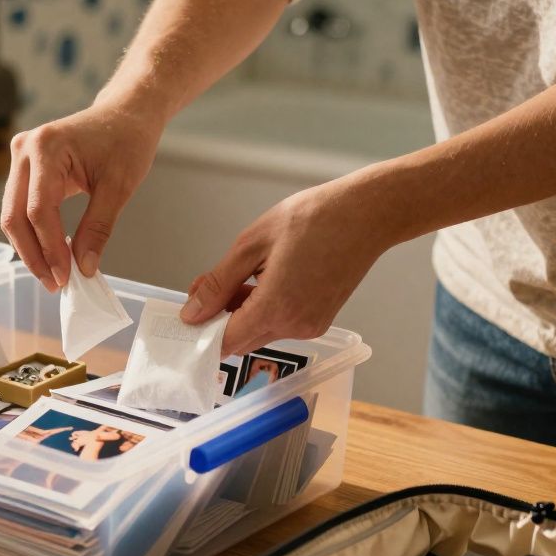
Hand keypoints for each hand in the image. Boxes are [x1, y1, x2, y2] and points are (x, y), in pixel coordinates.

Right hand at [1, 100, 164, 290]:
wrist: (125, 114)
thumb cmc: (126, 141)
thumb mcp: (119, 186)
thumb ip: (98, 228)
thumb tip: (84, 268)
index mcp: (46, 147)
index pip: (38, 210)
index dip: (50, 249)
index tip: (66, 277)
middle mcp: (25, 149)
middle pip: (15, 216)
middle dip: (33, 255)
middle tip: (54, 284)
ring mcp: (20, 157)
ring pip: (13, 215)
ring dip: (30, 248)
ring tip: (53, 274)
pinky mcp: (24, 167)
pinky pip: (20, 207)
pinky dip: (34, 234)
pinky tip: (50, 254)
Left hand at [180, 178, 399, 355]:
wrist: (367, 213)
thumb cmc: (313, 218)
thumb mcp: (252, 245)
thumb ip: (219, 284)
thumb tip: (192, 313)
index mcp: (276, 308)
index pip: (225, 341)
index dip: (201, 330)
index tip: (188, 314)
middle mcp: (296, 327)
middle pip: (241, 338)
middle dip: (219, 317)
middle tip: (209, 284)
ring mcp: (311, 326)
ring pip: (259, 331)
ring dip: (242, 311)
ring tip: (243, 271)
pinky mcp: (320, 320)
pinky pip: (280, 324)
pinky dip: (264, 308)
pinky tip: (265, 278)